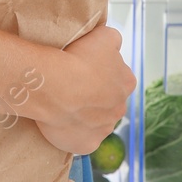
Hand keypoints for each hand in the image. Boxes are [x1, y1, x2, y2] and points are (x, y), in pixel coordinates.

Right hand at [32, 25, 136, 155]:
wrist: (55, 87)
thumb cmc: (79, 59)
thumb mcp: (103, 36)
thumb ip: (113, 41)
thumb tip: (113, 45)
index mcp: (127, 83)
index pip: (118, 77)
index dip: (101, 72)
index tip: (85, 69)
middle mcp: (120, 109)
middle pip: (108, 101)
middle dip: (95, 95)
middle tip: (74, 86)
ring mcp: (104, 130)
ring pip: (96, 120)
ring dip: (85, 114)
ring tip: (65, 103)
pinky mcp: (87, 145)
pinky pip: (81, 138)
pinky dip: (73, 131)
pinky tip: (62, 120)